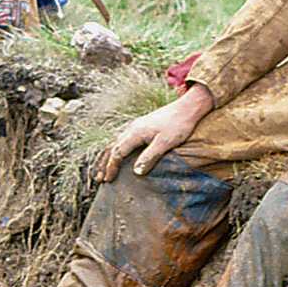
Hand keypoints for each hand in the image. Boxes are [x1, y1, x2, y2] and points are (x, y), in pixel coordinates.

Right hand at [96, 85, 216, 182]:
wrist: (188, 107)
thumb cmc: (178, 125)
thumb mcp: (165, 142)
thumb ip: (150, 156)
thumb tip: (136, 172)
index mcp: (135, 132)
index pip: (117, 152)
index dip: (111, 167)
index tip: (108, 179)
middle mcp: (132, 128)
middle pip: (112, 147)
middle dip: (104, 163)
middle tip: (100, 178)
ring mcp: (136, 126)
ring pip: (116, 143)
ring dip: (108, 157)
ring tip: (104, 169)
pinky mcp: (142, 126)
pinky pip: (123, 139)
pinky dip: (116, 150)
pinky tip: (118, 155)